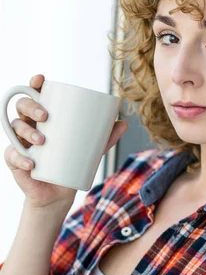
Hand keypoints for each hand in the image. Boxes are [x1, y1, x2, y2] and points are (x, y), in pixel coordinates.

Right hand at [4, 73, 128, 208]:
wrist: (59, 194)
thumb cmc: (72, 165)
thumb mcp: (91, 151)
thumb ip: (105, 137)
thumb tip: (124, 123)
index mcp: (44, 118)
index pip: (35, 95)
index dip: (34, 84)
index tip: (41, 80)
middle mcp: (29, 126)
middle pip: (22, 107)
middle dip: (31, 107)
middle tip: (45, 116)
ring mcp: (20, 142)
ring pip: (15, 127)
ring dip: (26, 131)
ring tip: (41, 141)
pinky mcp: (14, 161)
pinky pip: (11, 155)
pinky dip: (19, 157)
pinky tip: (30, 162)